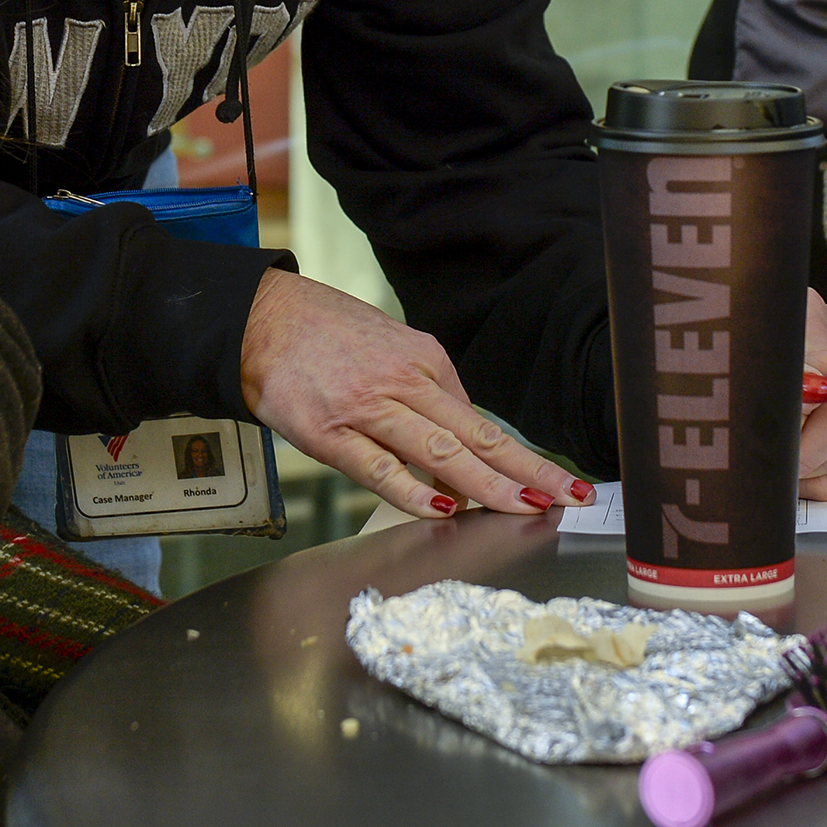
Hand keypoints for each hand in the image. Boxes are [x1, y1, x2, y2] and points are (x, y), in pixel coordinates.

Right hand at [239, 269, 590, 520]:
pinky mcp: (329, 432)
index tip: (558, 482)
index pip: (482, 420)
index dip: (522, 457)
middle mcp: (404, 382)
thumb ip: (425, 392)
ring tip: (525, 508)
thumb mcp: (389, 347)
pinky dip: (412, 489)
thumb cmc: (325, 335)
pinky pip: (379, 466)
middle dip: (526, 471)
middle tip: (567, 498)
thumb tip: (462, 445)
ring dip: (487, 484)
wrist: (260, 318)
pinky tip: (443, 507)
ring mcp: (367, 407)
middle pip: (476, 435)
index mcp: (424, 360)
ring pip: (439, 450)